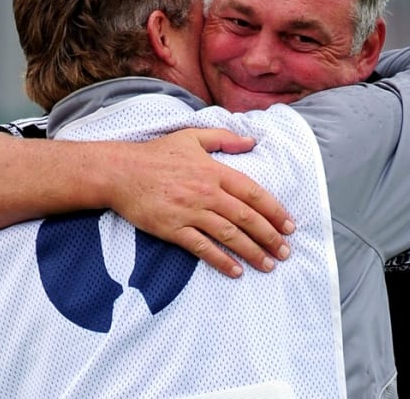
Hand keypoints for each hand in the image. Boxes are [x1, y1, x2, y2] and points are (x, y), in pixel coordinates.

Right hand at [107, 128, 294, 277]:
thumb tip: (251, 141)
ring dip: (252, 251)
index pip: (253, 193)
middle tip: (286, 251)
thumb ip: (223, 138)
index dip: (274, 210)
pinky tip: (235, 271)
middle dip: (270, 236)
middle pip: (246, 217)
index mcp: (214, 171)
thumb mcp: (191, 137)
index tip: (289, 225)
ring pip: (229, 235)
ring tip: (268, 265)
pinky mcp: (173, 229)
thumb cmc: (156, 154)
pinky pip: (202, 248)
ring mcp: (190, 212)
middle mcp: (207, 193)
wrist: (120, 172)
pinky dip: (221, 260)